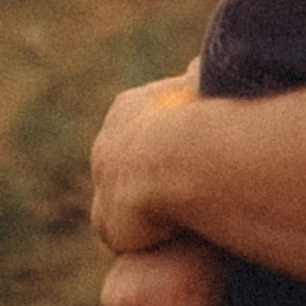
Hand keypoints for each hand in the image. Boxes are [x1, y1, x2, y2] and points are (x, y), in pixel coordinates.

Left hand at [90, 73, 203, 255]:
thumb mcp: (202, 85)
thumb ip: (200, 77)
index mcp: (127, 110)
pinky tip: (175, 239)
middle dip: (150, 180)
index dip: (165, 144)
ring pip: (121, 206)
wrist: (179, 155)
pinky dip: (148, 240)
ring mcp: (103, 187)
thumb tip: (199, 65)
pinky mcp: (108, 223)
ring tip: (182, 220)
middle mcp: (106, 146)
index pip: (141, 129)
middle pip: (125, 169)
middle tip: (186, 192)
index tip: (189, 156)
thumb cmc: (200, 116)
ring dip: (146, 215)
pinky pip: (127, 237)